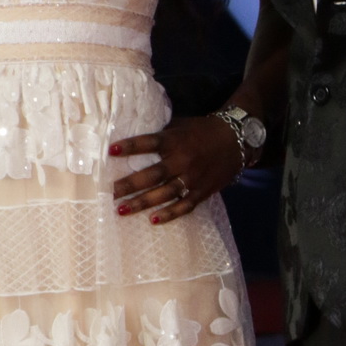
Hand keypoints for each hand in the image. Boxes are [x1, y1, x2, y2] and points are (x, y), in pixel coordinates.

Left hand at [109, 114, 245, 221]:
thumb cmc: (201, 131)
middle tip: (109, 193)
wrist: (235, 140)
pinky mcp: (202, 191)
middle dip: (129, 184)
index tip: (110, 150)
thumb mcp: (180, 125)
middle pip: (152, 174)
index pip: (148, 143)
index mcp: (174, 140)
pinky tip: (153, 220)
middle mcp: (182, 160)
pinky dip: (169, 214)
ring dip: (142, 203)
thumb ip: (160, 134)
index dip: (130, 146)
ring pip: (164, 193)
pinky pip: (184, 205)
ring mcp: (192, 178)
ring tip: (121, 210)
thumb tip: (132, 136)